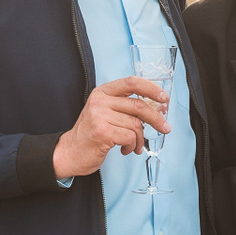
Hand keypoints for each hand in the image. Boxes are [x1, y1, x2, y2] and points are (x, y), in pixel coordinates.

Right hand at [53, 77, 171, 178]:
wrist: (70, 152)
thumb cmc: (91, 133)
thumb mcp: (104, 112)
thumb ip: (125, 106)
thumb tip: (156, 107)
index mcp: (103, 92)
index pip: (131, 82)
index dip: (151, 88)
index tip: (164, 97)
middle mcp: (100, 101)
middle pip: (138, 105)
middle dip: (156, 118)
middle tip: (165, 127)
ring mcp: (100, 116)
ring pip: (136, 125)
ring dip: (140, 139)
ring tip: (134, 145)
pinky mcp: (102, 132)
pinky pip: (130, 137)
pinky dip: (132, 146)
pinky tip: (125, 149)